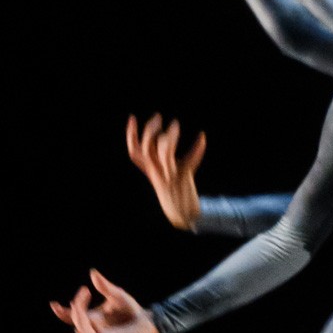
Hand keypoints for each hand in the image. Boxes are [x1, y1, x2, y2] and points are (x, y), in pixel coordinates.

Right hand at [50, 270, 160, 332]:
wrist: (148, 320)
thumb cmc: (132, 309)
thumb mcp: (116, 294)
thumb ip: (104, 286)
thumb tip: (92, 272)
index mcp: (93, 317)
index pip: (72, 316)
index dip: (61, 312)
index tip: (53, 303)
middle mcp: (94, 327)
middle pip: (75, 320)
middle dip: (76, 306)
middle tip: (85, 291)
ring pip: (82, 329)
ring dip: (79, 317)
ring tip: (82, 302)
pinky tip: (81, 327)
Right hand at [126, 112, 205, 230]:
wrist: (184, 216)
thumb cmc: (176, 192)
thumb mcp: (168, 174)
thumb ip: (168, 157)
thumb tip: (176, 138)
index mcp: (151, 171)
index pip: (134, 152)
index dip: (130, 135)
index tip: (132, 117)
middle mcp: (157, 172)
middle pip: (146, 149)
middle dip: (149, 131)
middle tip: (158, 117)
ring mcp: (170, 175)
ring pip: (164, 153)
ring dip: (169, 137)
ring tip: (175, 124)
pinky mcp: (184, 178)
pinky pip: (189, 161)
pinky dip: (197, 150)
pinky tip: (202, 138)